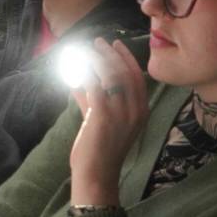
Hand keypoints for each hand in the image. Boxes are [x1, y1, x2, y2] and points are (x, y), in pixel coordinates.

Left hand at [68, 38, 147, 205]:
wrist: (97, 174)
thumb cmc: (100, 151)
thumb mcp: (104, 123)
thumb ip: (93, 102)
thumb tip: (79, 81)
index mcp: (141, 111)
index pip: (138, 76)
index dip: (127, 57)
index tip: (116, 44)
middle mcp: (135, 109)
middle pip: (124, 71)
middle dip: (111, 53)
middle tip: (98, 42)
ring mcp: (120, 112)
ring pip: (110, 74)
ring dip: (97, 58)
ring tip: (86, 49)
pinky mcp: (102, 114)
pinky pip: (93, 84)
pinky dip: (84, 72)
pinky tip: (75, 65)